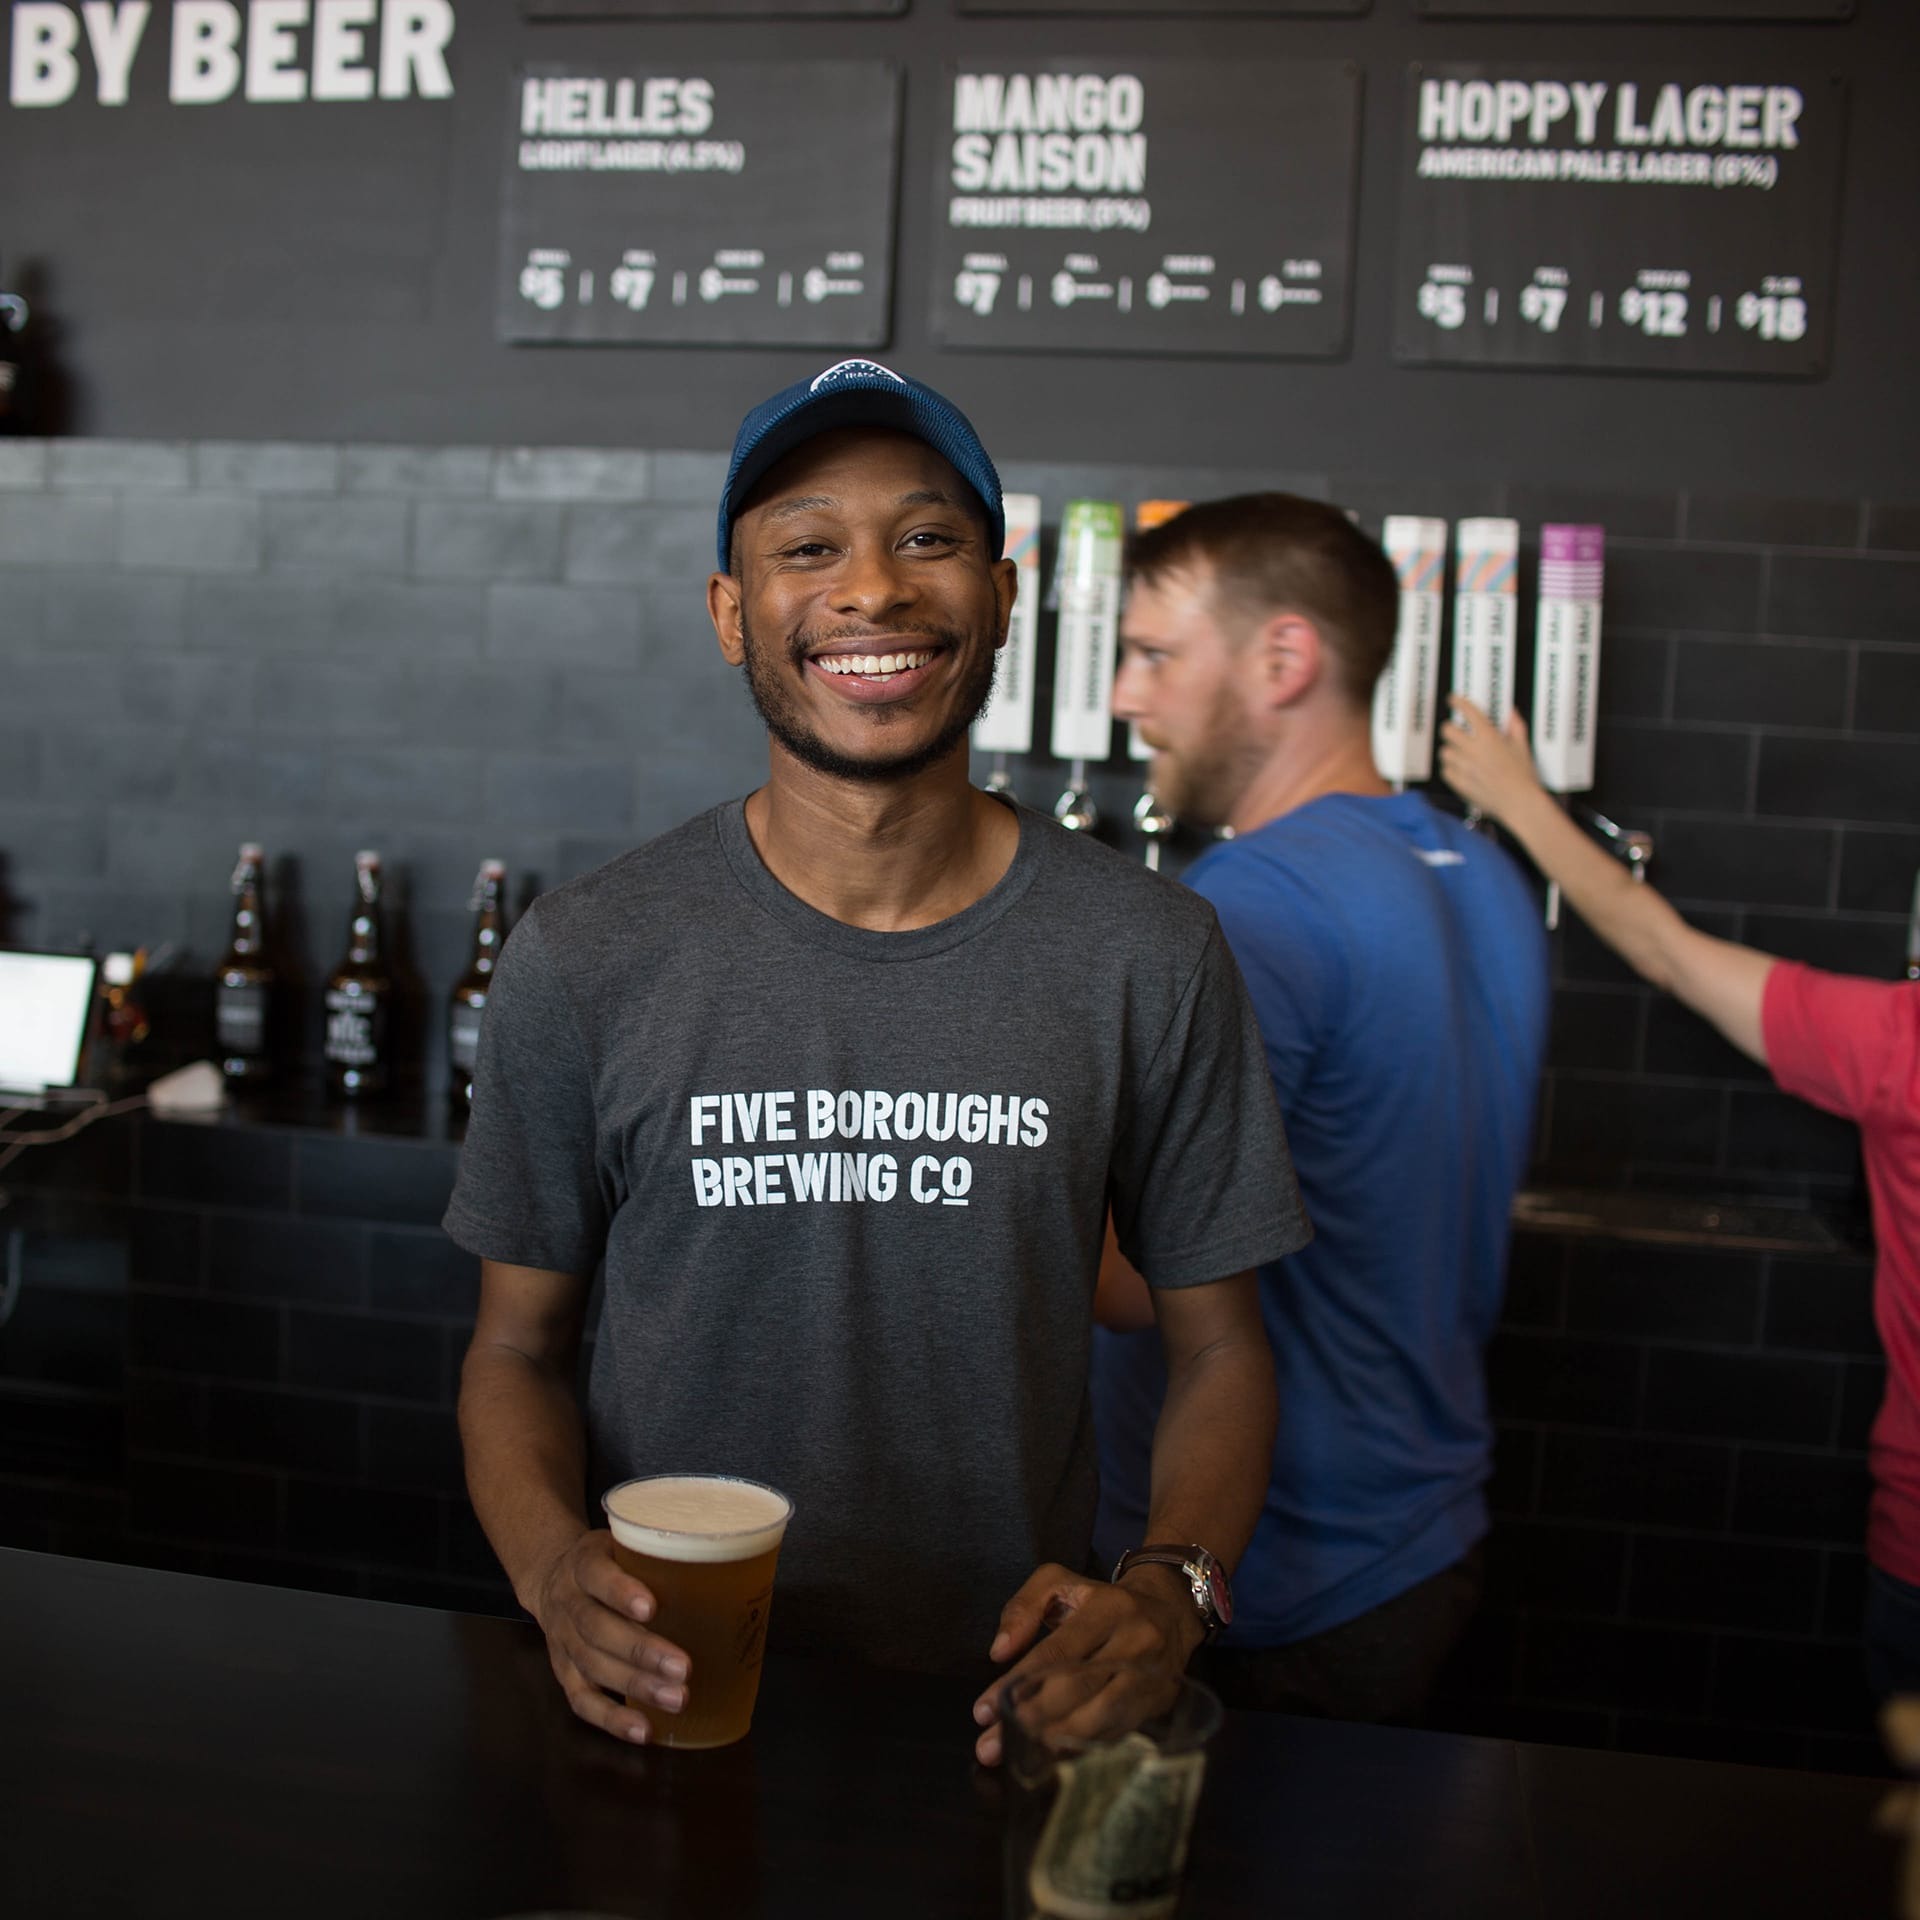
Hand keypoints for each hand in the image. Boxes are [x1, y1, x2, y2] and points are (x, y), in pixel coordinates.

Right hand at [528, 1529, 691, 1744]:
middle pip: (597, 1630)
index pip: (597, 1576)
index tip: (653, 1607)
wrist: (550, 1576)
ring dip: (636, 1687)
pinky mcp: (563, 1673)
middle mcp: (568, 1604)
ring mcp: (562, 1642)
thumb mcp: (622, 1541)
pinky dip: (612, 1719)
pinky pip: (582, 1701)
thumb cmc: (607, 1561)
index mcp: (583, 1564)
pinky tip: (644, 1730)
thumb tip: (729, 1562)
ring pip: (593, 1667)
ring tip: (677, 1699)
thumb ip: (658, 1551)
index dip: (621, 1592)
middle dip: (641, 1652)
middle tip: (684, 1668)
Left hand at [970, 1562, 1201, 1765]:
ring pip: (1102, 1715)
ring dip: (1058, 1739)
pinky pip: (1118, 1731)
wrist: (1170, 1610)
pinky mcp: (1159, 1702)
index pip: (1058, 1650)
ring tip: (1022, 1756)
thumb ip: (1023, 1607)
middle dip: (1033, 1717)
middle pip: (1079, 1686)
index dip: (1019, 1682)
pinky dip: (1085, 1747)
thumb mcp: (1059, 1582)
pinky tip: (1055, 1758)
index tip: (985, 1710)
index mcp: (1108, 1608)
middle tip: (994, 1744)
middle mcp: (1134, 1641)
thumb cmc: (1102, 1600)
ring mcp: (1151, 1675)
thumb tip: (999, 1651)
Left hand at [1438, 697, 1541, 825]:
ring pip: (1444, 751)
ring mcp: (1464, 767)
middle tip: (1456, 732)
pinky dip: (1450, 769)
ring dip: (1450, 751)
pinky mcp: (1459, 783)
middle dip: (1450, 729)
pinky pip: (1445, 771)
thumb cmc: (1523, 777)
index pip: (1468, 711)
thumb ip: (1516, 727)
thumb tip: (1512, 714)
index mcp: (1489, 737)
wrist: (1519, 802)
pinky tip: (1460, 771)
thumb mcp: (1523, 748)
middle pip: (1447, 730)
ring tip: (1461, 755)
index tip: (1453, 699)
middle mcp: (1473, 749)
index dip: (1458, 702)